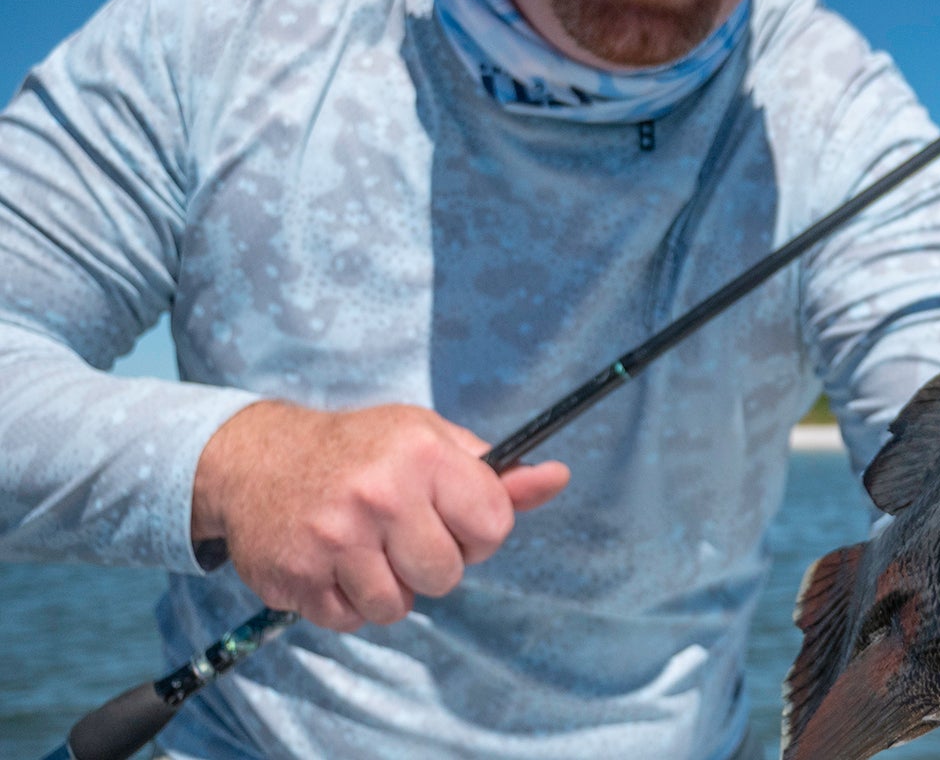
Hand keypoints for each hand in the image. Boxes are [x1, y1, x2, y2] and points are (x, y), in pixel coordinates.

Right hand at [190, 400, 569, 630]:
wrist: (258, 458)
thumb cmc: (362, 450)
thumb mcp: (431, 441)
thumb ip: (495, 474)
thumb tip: (559, 478)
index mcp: (422, 455)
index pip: (493, 527)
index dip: (478, 531)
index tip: (453, 517)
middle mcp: (379, 495)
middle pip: (446, 576)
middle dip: (431, 563)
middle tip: (402, 534)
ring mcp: (333, 539)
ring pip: (396, 607)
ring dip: (388, 589)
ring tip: (366, 550)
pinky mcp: (295, 576)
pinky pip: (350, 621)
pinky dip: (347, 602)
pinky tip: (333, 564)